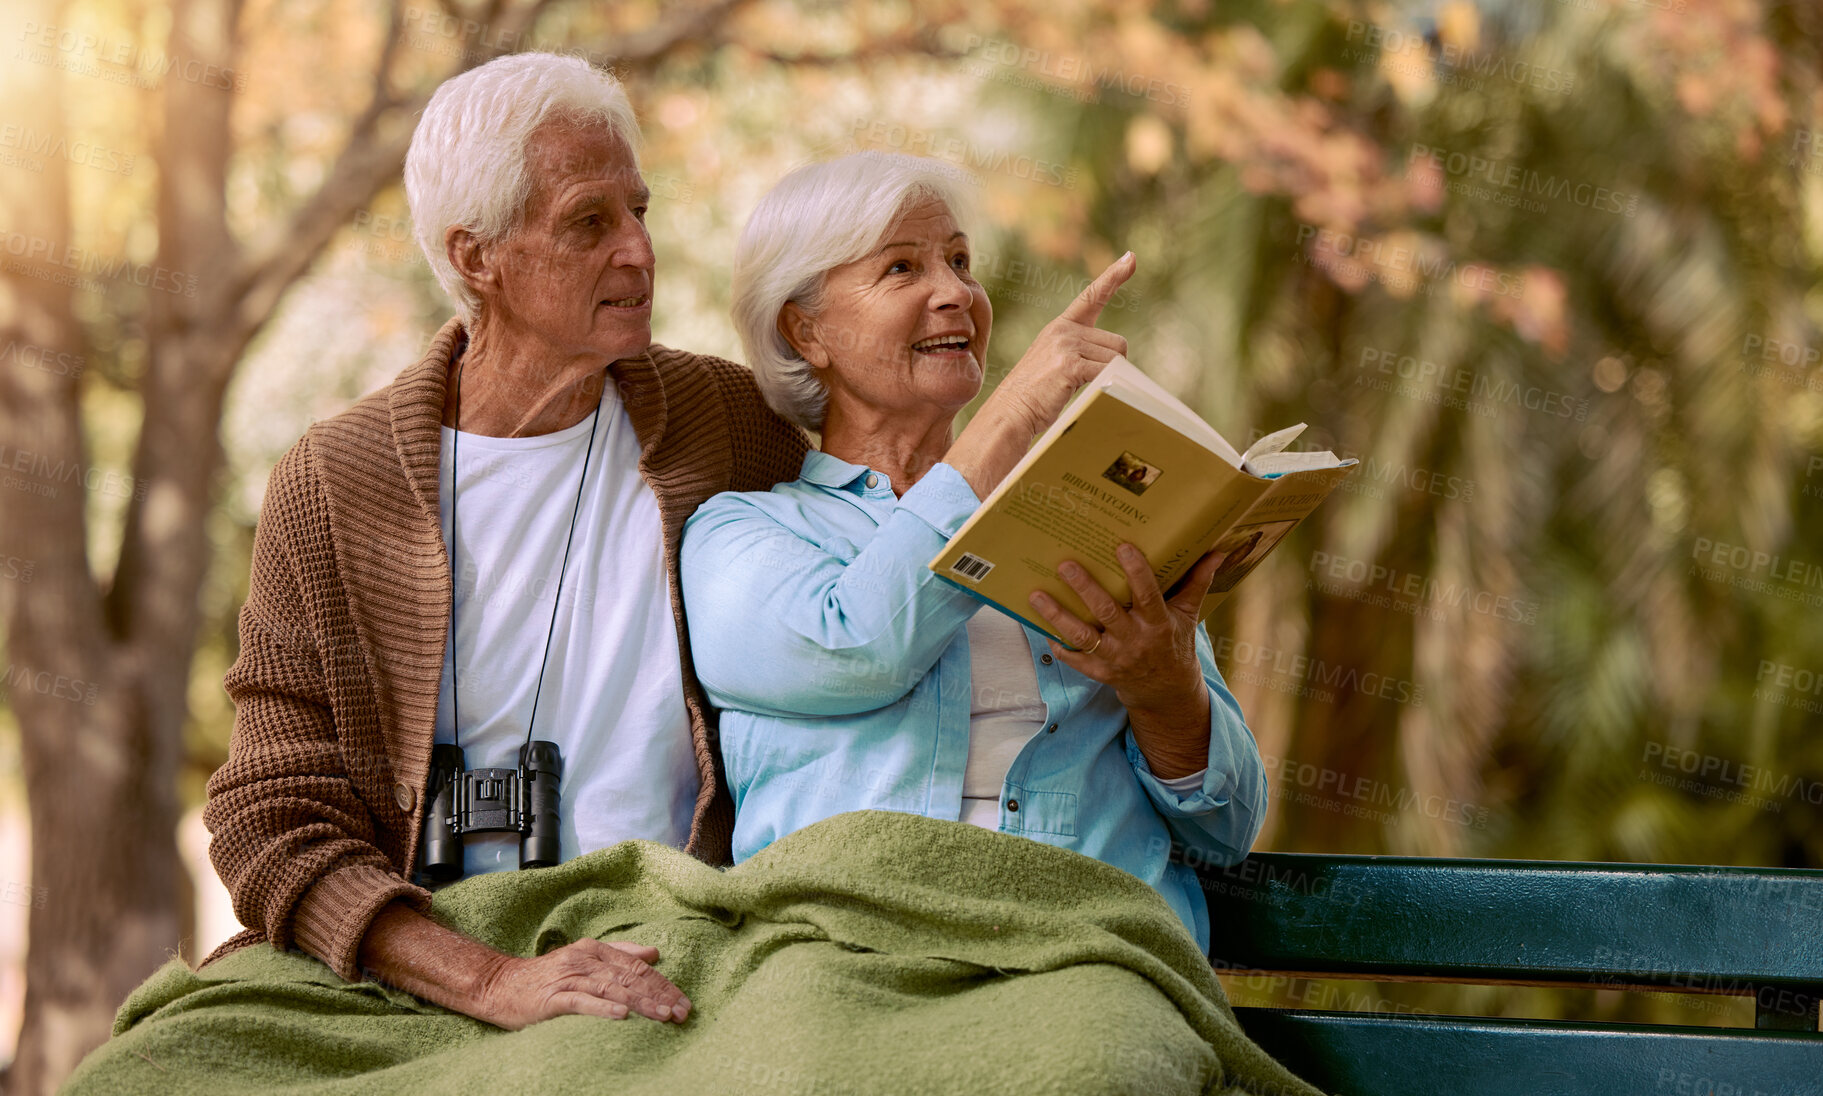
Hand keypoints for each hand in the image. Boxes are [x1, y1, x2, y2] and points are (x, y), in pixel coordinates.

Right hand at [473, 937, 691, 1029]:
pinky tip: (622, 1016)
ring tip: (663, 1015)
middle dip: (660, 995)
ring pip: (612, 989)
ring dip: (641, 1002)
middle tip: (683, 1012)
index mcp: (595, 950)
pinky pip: (582, 1002)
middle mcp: (585, 960)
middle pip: (630, 977)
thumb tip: (654, 953)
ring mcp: (569, 978)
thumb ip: (619, 954)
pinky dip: (603, 1008)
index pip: (638, 967)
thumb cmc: (546, 977)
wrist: (499, 985)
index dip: (663, 984)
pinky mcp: (553, 998)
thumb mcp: (584, 960)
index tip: (684, 1001)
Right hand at [993, 252, 1135, 434]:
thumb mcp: (1057, 364)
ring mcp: (1066, 345)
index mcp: (1061, 327)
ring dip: (1108, 378)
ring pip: (1116, 359)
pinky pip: (1107, 372)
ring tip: (1078, 390)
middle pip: (1118, 344)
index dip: (1114, 276)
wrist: (1010, 412)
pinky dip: (1107, 386)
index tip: (1130, 257)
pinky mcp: (1070, 364)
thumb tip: (1119, 362)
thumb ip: (1081, 354)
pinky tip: (1086, 393)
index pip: (1092, 297)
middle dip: (1111, 367)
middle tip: (1085, 384)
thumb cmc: (1035, 396)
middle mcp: (1064, 330)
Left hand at [1026, 543, 1227, 778]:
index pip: (1149, 595)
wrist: (1167, 691)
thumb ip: (1197, 582)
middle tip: (1065, 565)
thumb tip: (1217, 551)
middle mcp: (1137, 641)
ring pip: (1084, 636)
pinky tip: (1041, 629)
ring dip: (1058, 616)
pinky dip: (1060, 647)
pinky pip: (1077, 661)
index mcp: (1159, 623)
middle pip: (1108, 613)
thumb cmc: (1175, 643)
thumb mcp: (1188, 615)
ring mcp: (1117, 659)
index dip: (1137, 573)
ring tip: (1036, 595)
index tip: (1122, 547)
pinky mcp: (1101, 673)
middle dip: (1086, 589)